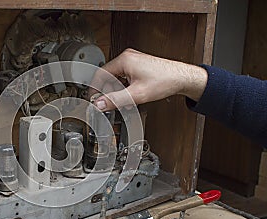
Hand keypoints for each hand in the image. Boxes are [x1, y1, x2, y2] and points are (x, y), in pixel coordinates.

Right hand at [90, 49, 207, 110]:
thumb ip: (115, 100)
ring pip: (116, 78)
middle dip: (108, 92)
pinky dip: (124, 88)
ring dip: (117, 91)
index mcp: (124, 60)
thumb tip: (100, 104)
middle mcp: (127, 58)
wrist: (182, 78)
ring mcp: (133, 61)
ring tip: (123, 102)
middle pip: (108, 77)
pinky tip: (130, 97)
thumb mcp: (136, 94)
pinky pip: (124, 77)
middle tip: (109, 104)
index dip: (94, 88)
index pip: (100, 74)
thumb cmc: (165, 81)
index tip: (93, 99)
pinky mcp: (138, 66)